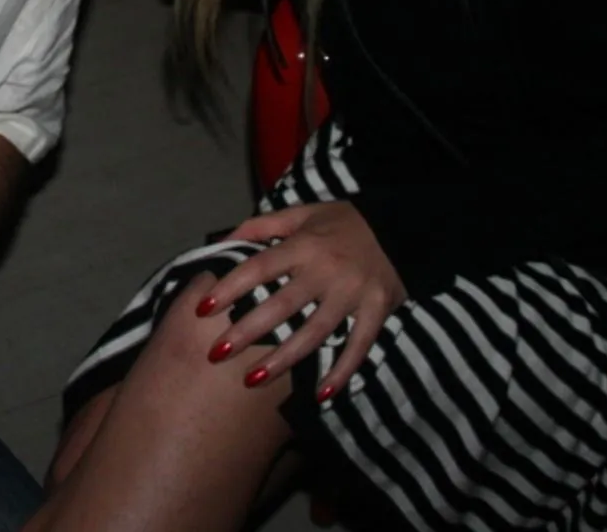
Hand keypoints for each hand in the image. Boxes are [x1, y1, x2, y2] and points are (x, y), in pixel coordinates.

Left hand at [199, 203, 404, 399]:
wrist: (403, 225)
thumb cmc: (344, 221)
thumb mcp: (302, 213)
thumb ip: (262, 225)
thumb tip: (222, 240)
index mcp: (303, 245)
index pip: (259, 267)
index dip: (230, 287)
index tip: (202, 308)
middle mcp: (325, 270)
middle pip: (281, 305)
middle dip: (247, 331)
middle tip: (216, 354)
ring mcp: (352, 293)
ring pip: (314, 331)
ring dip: (284, 358)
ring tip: (252, 380)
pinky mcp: (377, 311)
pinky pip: (359, 346)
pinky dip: (342, 371)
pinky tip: (322, 394)